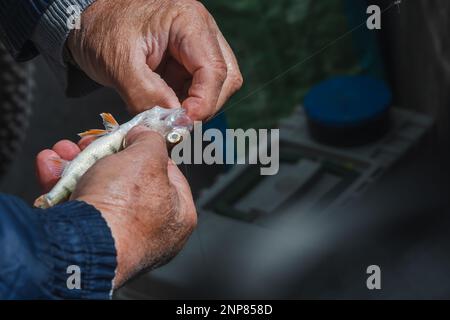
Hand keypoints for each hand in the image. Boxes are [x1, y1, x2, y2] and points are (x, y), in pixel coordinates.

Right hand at [35, 127, 196, 286]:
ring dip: (78, 165)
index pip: (168, 174)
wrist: (83, 245)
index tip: (131, 138)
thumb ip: (150, 140)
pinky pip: (79, 207)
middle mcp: (153, 231)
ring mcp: (119, 238)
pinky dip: (62, 184)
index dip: (148, 151)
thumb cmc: (126, 204)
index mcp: (178, 215)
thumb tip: (143, 135)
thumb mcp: (147, 156)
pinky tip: (50, 165)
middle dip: (104, 156)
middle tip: (91, 142)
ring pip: (99, 190)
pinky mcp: (88, 242)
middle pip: (128, 180)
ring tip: (64, 150)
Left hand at [68, 0, 242, 119]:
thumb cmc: (102, 31)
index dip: (203, 103)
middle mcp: (202, 30)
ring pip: (218, 85)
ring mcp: (199, 45)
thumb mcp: (118, 63)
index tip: (181, 123)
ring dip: (198, 106)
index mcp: (189, 21)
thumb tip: (174, 120)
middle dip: (205, 106)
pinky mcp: (190, 59)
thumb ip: (146, 94)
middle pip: (225, 78)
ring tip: (169, 114)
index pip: (214, 70)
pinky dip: (188, 102)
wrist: (89, 22)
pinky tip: (167, 105)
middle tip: (178, 123)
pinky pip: (201, 87)